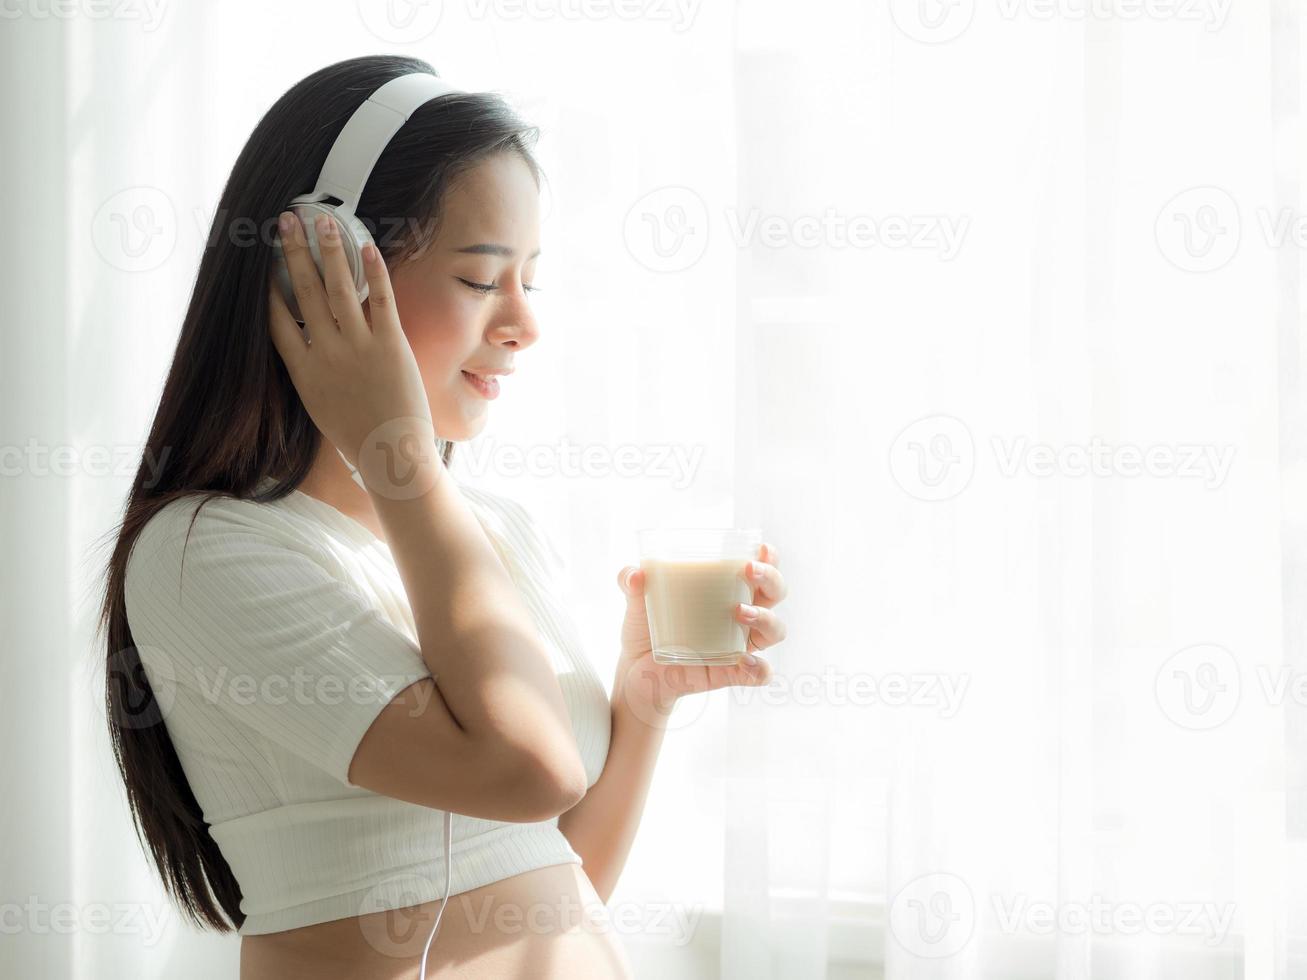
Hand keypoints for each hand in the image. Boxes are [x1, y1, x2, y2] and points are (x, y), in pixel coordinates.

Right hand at [267, 211, 437, 485]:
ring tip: (324, 220)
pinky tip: (367, 247)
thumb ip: (312, 373)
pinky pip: (380, 300)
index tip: (263, 260)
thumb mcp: (321, 406)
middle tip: (288, 220)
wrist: (392, 455)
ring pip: (339, 288)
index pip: (276, 320)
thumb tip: (306, 345)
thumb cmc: (358, 436)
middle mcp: (326, 354)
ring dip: (330, 250)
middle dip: (294, 252)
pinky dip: (373, 272)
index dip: (269, 286)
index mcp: (303, 371)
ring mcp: (358, 348)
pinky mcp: (391, 345)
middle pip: (305, 292)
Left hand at [614, 543, 787, 714]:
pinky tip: (745, 661)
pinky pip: (759, 674)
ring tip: (740, 611)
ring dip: (766, 618)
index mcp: (727, 590)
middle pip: (776, 594)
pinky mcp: (730, 672)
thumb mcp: (637, 601)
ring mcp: (739, 644)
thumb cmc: (646, 628)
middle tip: (749, 570)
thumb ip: (631, 582)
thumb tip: (634, 574)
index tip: (761, 548)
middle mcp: (742, 615)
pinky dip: (759, 669)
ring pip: (775, 630)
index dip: (770, 557)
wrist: (635, 672)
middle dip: (771, 579)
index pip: (761, 569)